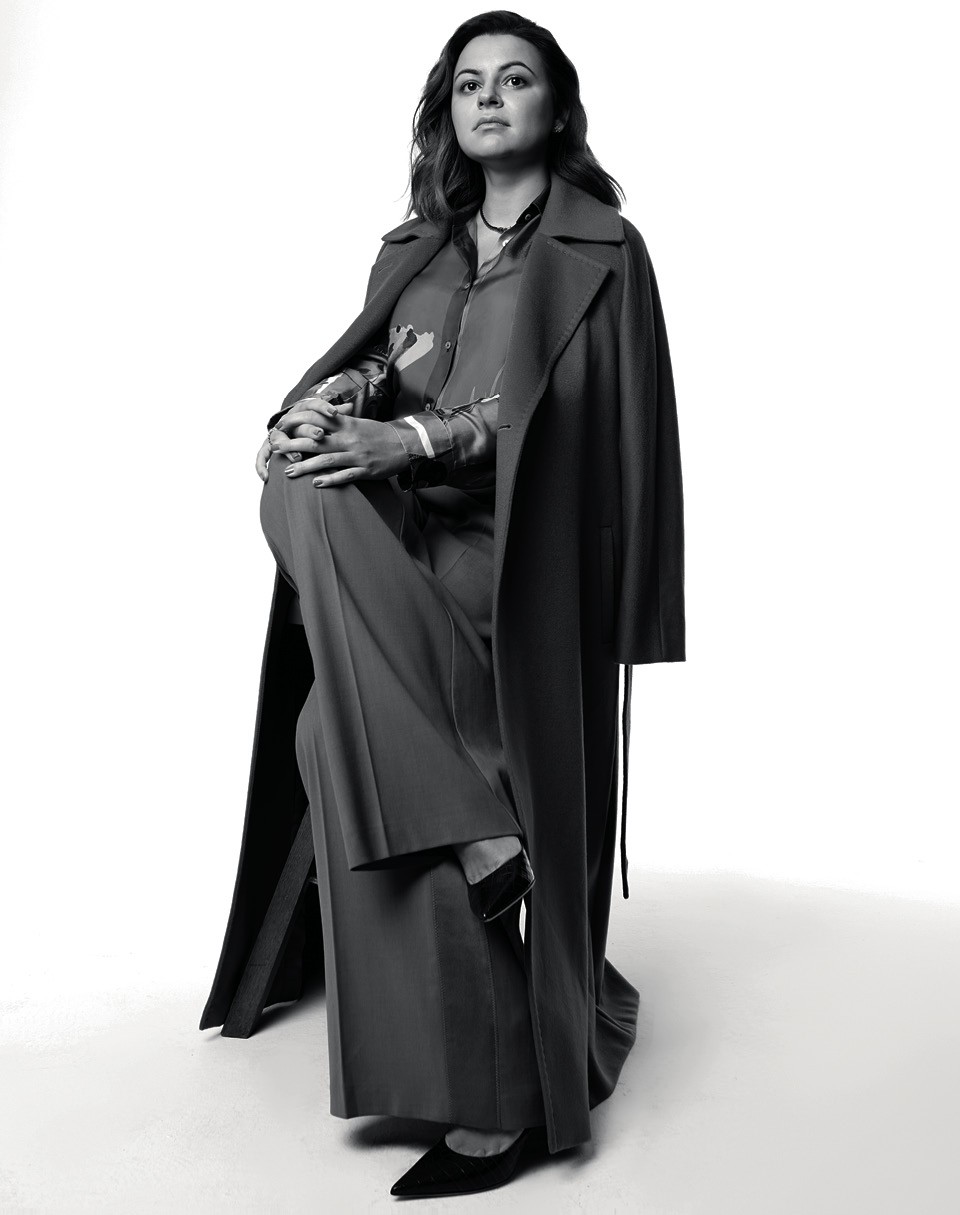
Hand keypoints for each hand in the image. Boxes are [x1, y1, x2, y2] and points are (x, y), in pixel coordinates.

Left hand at [268, 404, 409, 485]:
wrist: (406, 443)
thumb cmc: (379, 433)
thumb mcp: (359, 422)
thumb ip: (339, 421)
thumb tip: (320, 416)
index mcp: (346, 424)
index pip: (317, 419)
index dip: (297, 422)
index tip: (281, 427)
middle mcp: (349, 438)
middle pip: (316, 440)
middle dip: (293, 445)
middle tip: (275, 450)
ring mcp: (357, 455)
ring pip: (327, 460)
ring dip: (306, 466)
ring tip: (289, 471)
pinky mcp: (366, 470)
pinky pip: (345, 476)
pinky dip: (330, 480)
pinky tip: (316, 484)